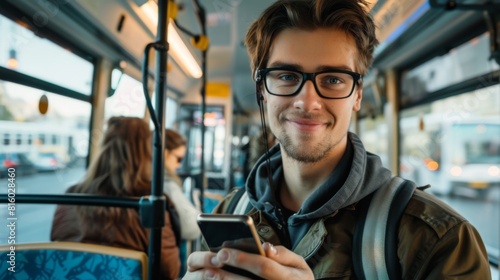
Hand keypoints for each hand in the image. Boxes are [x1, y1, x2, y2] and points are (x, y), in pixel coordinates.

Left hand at [183, 242, 313, 279]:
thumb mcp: (298, 264)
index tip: (224, 251)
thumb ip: (284, 255)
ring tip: (208, 274)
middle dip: (228, 273)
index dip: (243, 259)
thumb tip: (266, 248)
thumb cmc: (298, 276)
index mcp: (290, 278)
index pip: (264, 267)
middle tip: (212, 262)